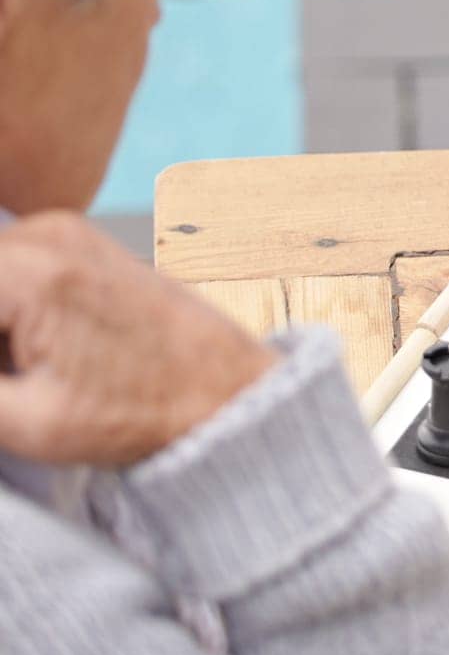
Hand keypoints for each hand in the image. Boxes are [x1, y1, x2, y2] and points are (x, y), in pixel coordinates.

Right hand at [0, 213, 275, 466]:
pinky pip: (7, 270)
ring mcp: (64, 231)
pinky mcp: (78, 243)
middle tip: (13, 378)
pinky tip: (24, 356)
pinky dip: (3, 311)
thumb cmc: (145, 407)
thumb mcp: (26, 423)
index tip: (0, 380)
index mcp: (27, 274)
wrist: (222, 388)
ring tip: (20, 373)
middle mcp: (46, 235)